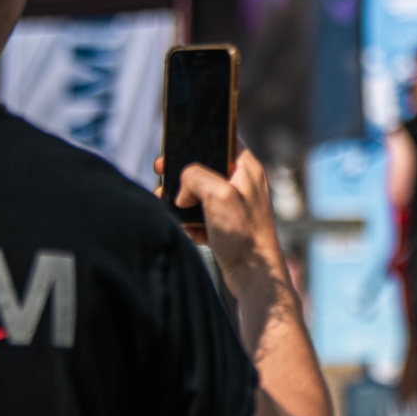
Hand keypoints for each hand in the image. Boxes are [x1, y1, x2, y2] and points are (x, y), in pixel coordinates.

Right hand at [174, 147, 290, 295]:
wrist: (253, 277)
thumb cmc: (244, 234)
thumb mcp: (219, 194)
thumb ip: (196, 176)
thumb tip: (181, 187)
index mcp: (246, 168)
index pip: (220, 139)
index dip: (196, 140)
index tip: (174, 148)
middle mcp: (242, 183)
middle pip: (202, 167)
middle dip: (180, 176)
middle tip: (162, 178)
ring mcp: (233, 205)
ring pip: (197, 194)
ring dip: (180, 202)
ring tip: (173, 211)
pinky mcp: (225, 225)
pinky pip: (198, 216)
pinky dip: (189, 223)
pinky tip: (189, 232)